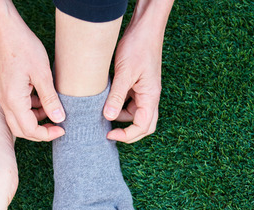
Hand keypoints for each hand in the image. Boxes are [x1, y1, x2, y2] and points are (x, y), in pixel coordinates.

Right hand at [0, 21, 64, 141]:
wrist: (5, 30)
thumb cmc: (24, 47)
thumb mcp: (43, 74)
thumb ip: (50, 99)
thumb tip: (59, 119)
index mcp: (13, 100)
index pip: (29, 129)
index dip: (47, 134)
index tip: (62, 129)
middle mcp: (5, 101)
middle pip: (21, 129)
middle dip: (40, 132)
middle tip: (58, 128)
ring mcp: (3, 95)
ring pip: (18, 119)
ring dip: (35, 121)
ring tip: (52, 112)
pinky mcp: (4, 89)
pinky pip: (16, 108)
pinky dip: (30, 110)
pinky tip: (42, 100)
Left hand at [103, 24, 163, 142]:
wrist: (144, 29)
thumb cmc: (138, 47)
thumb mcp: (124, 73)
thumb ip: (117, 96)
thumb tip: (109, 117)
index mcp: (151, 96)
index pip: (143, 126)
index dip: (127, 135)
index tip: (110, 135)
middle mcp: (150, 96)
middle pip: (145, 125)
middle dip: (129, 133)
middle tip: (110, 134)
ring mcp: (145, 91)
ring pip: (135, 114)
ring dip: (121, 117)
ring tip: (103, 115)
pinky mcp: (138, 85)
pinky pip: (130, 102)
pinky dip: (120, 106)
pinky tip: (106, 102)